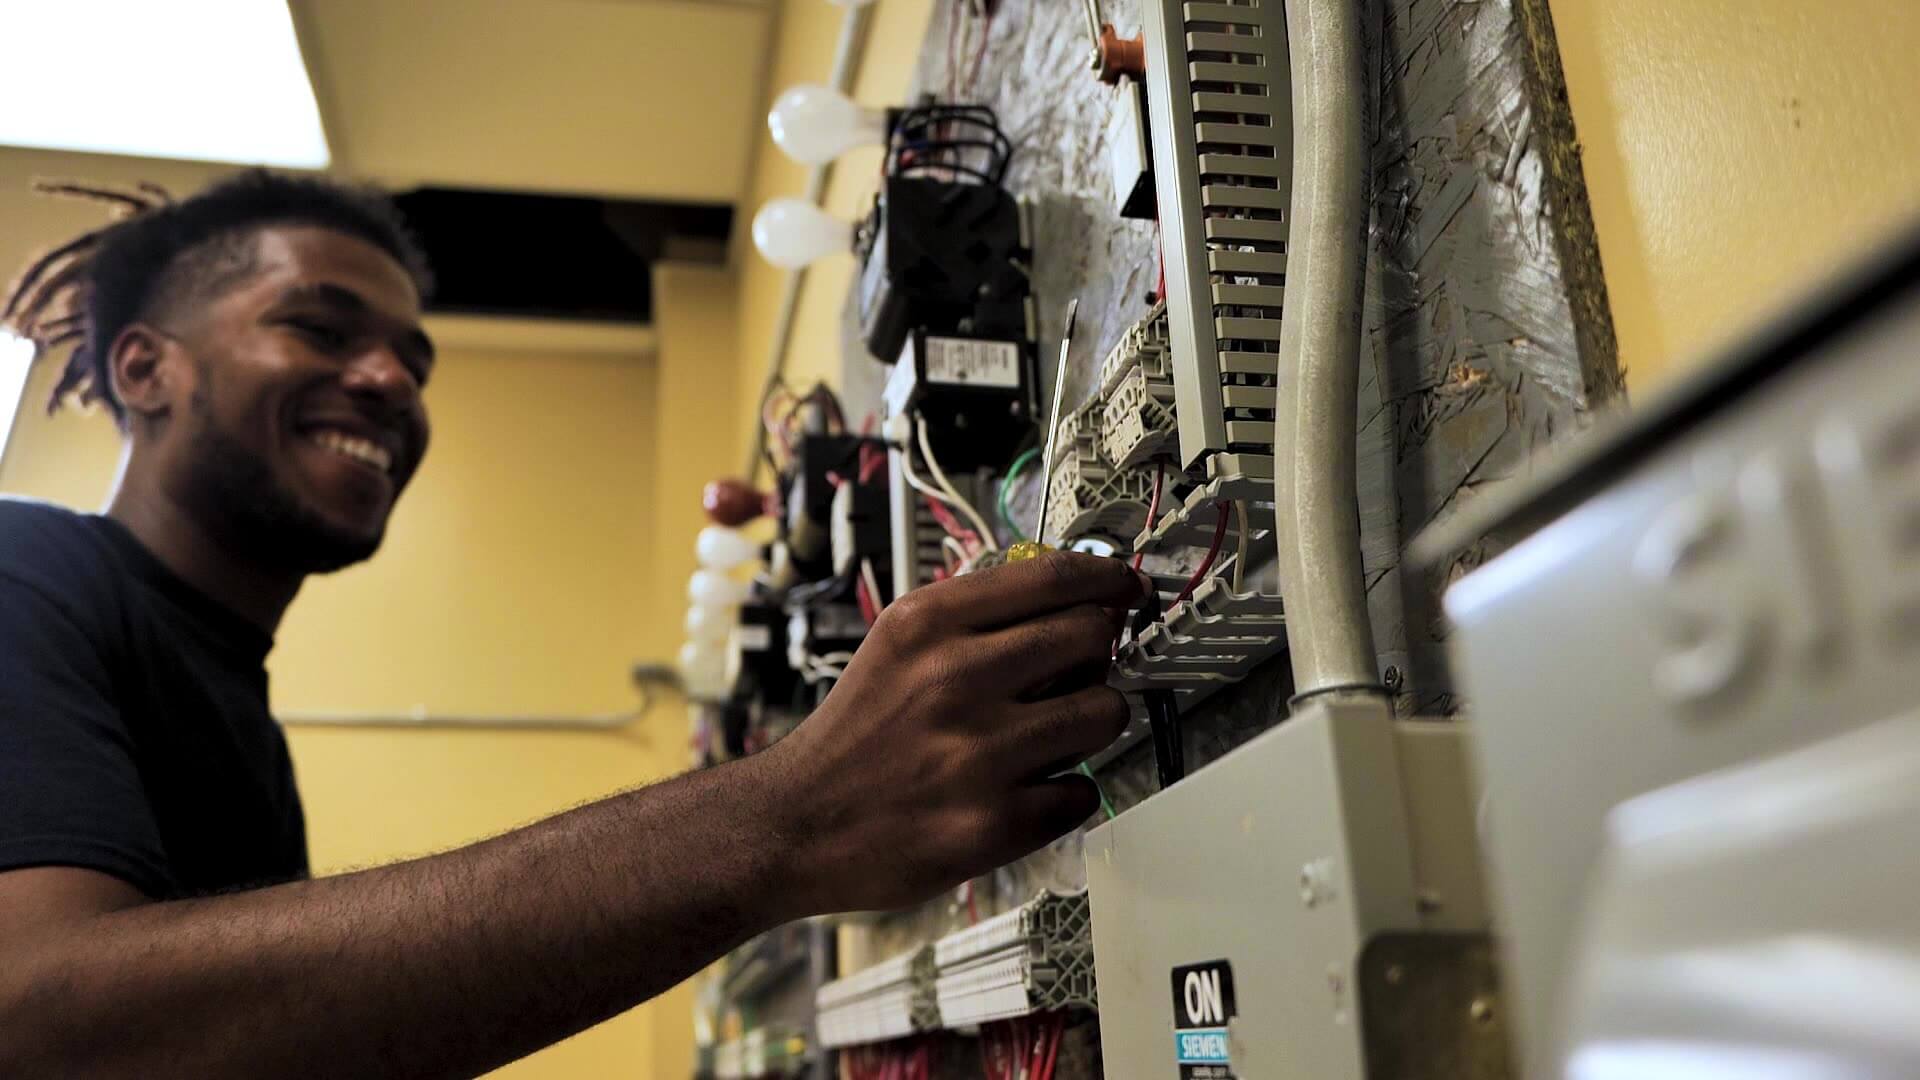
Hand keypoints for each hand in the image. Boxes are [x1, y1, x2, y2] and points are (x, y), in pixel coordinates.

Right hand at [764, 551, 1149, 915]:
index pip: (1054, 578)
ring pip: (1104, 713)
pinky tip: (1027, 788)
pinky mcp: (994, 823)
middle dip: (1098, 656)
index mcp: (929, 624)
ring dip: (1090, 724)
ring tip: (1050, 736)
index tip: (1127, 590)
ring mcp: (978, 753)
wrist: (794, 823)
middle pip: (1094, 638)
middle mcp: (955, 679)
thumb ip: (977, 615)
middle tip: (1078, 675)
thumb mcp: (896, 643)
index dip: (1109, 581)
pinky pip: (1085, 790)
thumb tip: (1076, 597)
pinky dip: (1066, 791)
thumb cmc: (854, 734)